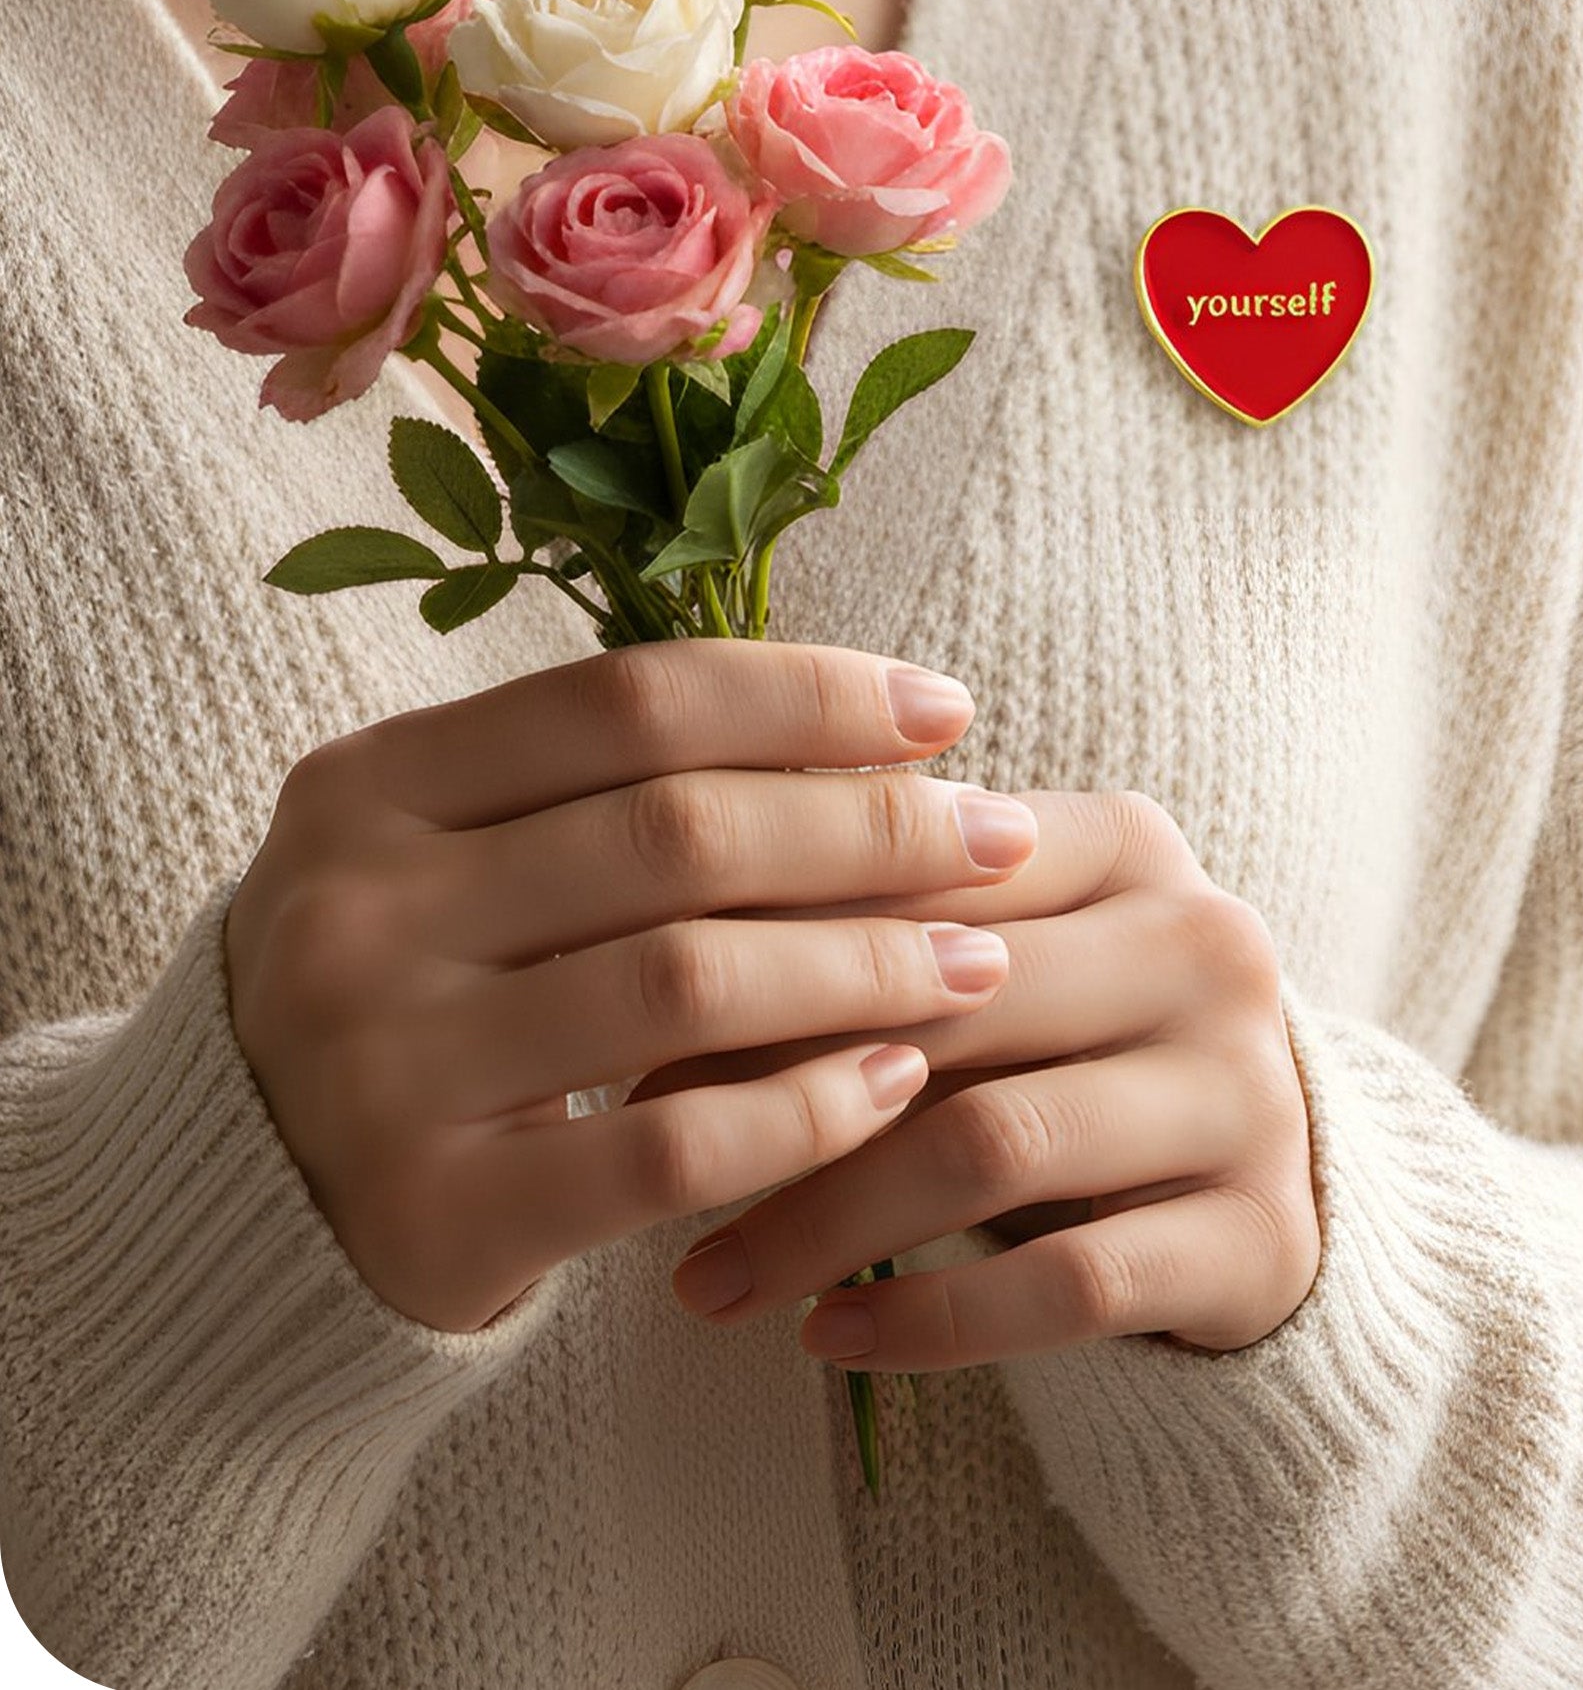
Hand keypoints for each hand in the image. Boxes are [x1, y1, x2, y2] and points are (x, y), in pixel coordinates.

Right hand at [224, 639, 1030, 1333]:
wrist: (240, 1227)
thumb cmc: (420, 1002)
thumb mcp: (462, 861)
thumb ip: (617, 789)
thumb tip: (885, 734)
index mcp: (369, 786)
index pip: (635, 700)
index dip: (811, 697)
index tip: (951, 713)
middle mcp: (357, 912)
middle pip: (680, 832)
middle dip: (871, 831)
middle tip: (1001, 840)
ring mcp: (380, 1067)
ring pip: (688, 981)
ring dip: (865, 965)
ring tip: (979, 963)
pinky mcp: (430, 1217)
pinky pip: (667, 1149)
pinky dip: (803, 1110)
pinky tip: (897, 1084)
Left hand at [644, 791, 1321, 1366]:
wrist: (1262, 1178)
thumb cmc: (1067, 1052)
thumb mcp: (989, 970)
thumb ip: (863, 944)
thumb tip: (643, 977)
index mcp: (1130, 846)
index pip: (929, 872)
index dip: (773, 940)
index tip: (636, 1019)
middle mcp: (1209, 947)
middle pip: (956, 1002)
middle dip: (780, 1088)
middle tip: (644, 1154)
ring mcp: (1249, 1090)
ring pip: (997, 1143)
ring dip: (826, 1222)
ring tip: (703, 1282)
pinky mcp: (1264, 1232)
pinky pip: (1071, 1283)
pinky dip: (931, 1317)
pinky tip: (827, 1339)